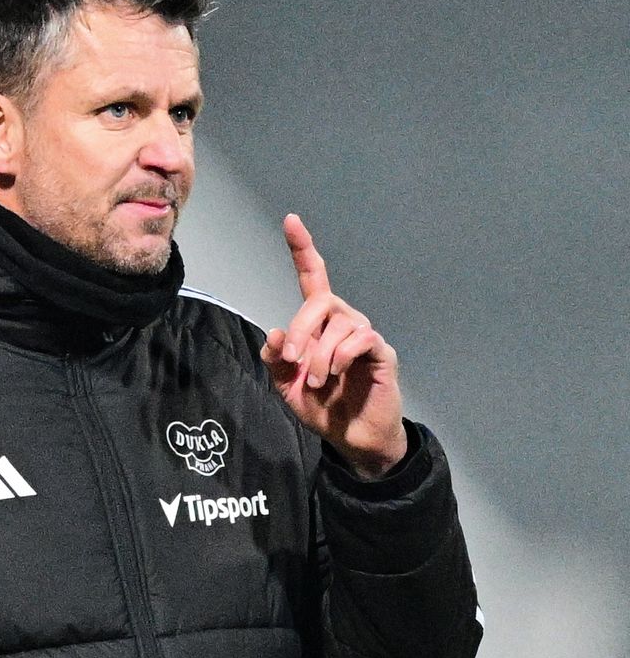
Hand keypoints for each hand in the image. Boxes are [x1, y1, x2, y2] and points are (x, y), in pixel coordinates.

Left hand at [260, 214, 405, 478]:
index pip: (311, 277)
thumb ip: (277, 359)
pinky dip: (342, 356)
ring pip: (339, 324)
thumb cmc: (322, 406)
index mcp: (318, 323)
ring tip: (318, 381)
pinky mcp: (381, 352)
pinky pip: (361, 338)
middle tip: (294, 360)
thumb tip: (276, 333)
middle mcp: (342, 320)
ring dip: (320, 354)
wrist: (351, 437)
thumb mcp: (286, 385)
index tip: (291, 220)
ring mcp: (363, 334)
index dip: (302, 249)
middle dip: (301, 330)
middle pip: (320, 301)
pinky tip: (337, 374)